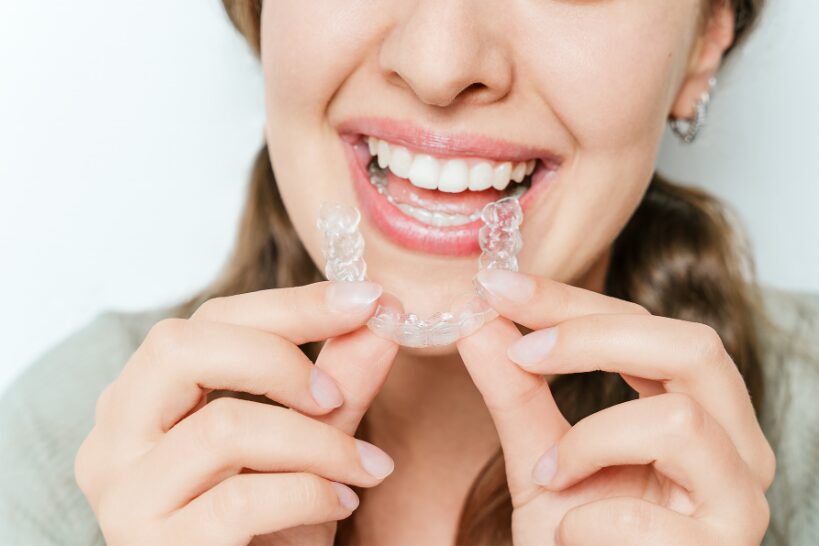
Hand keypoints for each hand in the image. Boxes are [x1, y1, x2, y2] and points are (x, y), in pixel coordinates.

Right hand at [75, 281, 398, 545]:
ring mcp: (126, 495)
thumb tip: (382, 318)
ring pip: (224, 427)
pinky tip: (342, 502)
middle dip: (279, 359)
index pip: (209, 321)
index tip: (367, 300)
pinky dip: (310, 492)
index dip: (292, 305)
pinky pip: (242, 498)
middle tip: (336, 396)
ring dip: (318, 442)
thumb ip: (338, 382)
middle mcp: (115, 439)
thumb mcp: (308, 446)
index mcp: (145, 399)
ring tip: (364, 467)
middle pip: (181, 348)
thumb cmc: (271, 525)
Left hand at [458, 269, 774, 544]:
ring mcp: (739, 501)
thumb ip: (515, 392)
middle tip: (522, 351)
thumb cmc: (576, 538)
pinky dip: (591, 520)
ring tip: (551, 475)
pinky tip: (575, 535)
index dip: (570, 301)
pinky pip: (650, 515)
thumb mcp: (538, 457)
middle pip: (693, 347)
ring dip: (589, 443)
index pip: (645, 327)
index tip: (501, 287)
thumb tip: (478, 321)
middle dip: (593, 337)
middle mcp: (734, 446)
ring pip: (680, 422)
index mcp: (697, 410)